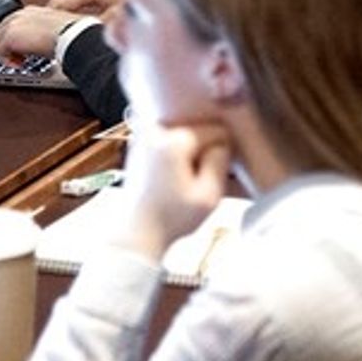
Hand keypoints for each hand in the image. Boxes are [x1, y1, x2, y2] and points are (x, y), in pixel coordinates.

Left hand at [0, 6, 84, 63]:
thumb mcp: (53, 30)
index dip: (12, 40)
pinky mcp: (10, 35)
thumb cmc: (70, 34)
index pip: (10, 24)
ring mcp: (13, 24)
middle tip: (19, 58)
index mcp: (30, 12)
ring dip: (5, 53)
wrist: (72, 35)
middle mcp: (19, 15)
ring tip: (19, 61)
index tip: (20, 51)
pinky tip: (19, 64)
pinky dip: (6, 60)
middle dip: (6, 46)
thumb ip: (42, 33)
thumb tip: (42, 44)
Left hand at [117, 121, 233, 258]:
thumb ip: (221, 162)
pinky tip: (176, 177)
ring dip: (192, 152)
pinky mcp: (140, 144)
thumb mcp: (209, 196)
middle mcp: (156, 131)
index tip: (219, 174)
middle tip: (201, 180)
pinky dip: (178, 153)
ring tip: (187, 180)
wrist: (137, 232)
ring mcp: (145, 136)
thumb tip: (223, 143)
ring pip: (186, 133)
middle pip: (200, 128)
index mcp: (173, 141)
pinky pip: (171, 139)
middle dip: (206, 150)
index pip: (217, 130)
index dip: (224, 152)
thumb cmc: (170, 219)